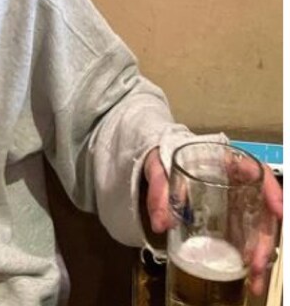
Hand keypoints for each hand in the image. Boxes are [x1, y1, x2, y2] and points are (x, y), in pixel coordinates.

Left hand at [143, 147, 282, 295]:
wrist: (159, 162)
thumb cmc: (164, 157)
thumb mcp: (159, 167)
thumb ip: (159, 190)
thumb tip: (161, 222)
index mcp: (224, 162)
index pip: (256, 170)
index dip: (272, 190)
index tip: (278, 211)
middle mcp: (237, 183)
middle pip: (262, 208)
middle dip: (266, 238)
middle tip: (257, 263)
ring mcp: (236, 202)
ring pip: (258, 228)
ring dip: (261, 254)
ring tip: (254, 279)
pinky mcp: (230, 219)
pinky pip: (246, 237)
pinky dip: (249, 258)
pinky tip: (247, 277)